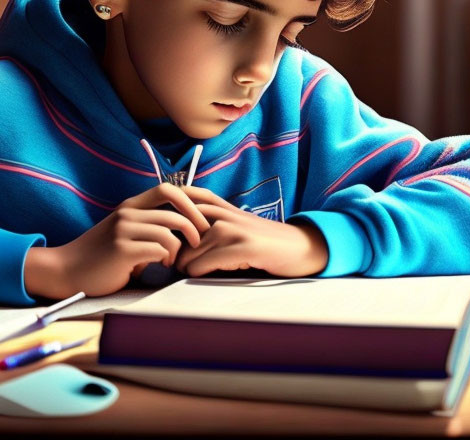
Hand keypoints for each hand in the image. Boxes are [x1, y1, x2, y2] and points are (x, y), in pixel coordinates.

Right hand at [25, 183, 226, 298]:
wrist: (67, 270)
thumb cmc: (100, 256)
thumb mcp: (123, 232)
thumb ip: (147, 226)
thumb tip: (184, 229)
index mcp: (130, 206)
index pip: (168, 189)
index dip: (191, 200)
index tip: (202, 217)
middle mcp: (127, 213)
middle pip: (175, 209)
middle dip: (195, 224)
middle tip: (200, 240)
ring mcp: (123, 230)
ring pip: (169, 232)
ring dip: (179, 248)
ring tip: (172, 260)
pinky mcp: (121, 250)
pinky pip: (159, 249)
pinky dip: (167, 258)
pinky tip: (161, 265)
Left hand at [174, 193, 328, 277]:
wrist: (301, 248)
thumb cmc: (264, 242)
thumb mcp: (237, 225)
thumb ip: (212, 224)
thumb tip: (180, 238)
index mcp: (222, 206)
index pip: (184, 195)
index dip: (170, 212)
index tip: (168, 233)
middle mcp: (225, 213)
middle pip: (182, 229)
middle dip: (175, 248)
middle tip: (173, 262)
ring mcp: (234, 229)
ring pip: (191, 250)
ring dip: (185, 264)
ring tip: (188, 270)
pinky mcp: (243, 247)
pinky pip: (206, 261)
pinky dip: (198, 270)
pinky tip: (200, 274)